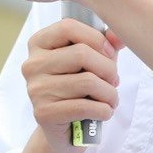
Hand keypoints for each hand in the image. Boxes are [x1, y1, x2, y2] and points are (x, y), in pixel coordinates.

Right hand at [22, 19, 122, 152]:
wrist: (65, 125)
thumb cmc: (79, 82)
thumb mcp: (92, 56)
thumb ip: (106, 41)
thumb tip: (120, 36)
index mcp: (39, 42)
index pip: (68, 27)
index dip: (95, 37)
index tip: (110, 52)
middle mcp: (32, 64)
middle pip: (81, 53)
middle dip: (107, 68)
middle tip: (114, 80)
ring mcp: (35, 89)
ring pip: (86, 81)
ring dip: (109, 92)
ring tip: (112, 97)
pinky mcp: (43, 114)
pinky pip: (83, 106)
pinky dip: (103, 109)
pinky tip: (106, 111)